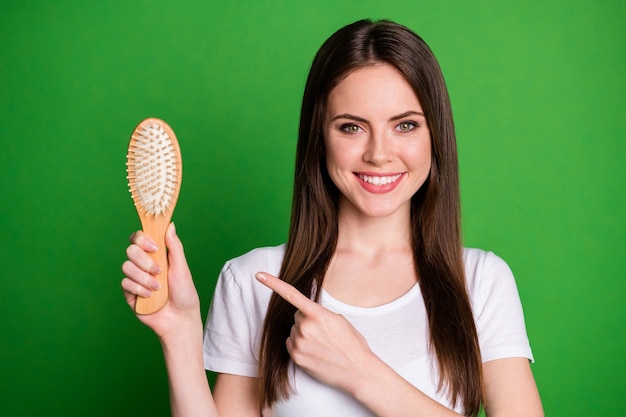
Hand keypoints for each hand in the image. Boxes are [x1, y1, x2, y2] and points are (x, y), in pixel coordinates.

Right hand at [121, 223, 201, 338]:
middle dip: (145, 260)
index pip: (139, 238)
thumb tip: (170, 225)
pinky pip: (125, 283)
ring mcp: (135, 278)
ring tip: (158, 287)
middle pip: (130, 250)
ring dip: (144, 278)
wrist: (180, 318)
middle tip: (159, 271)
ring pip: (127, 266)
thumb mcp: (182, 267)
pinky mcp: (129, 293)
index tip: (155, 247)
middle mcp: (143, 264)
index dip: (142, 238)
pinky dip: (140, 289)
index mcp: (155, 255)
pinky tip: (151, 296)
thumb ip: (174, 246)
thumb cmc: (184, 292)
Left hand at [255, 272, 375, 393]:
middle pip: (297, 317)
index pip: (292, 294)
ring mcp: (299, 342)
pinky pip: (290, 343)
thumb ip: (320, 313)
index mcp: (318, 314)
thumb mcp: (339, 320)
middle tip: (324, 333)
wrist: (357, 370)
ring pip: (294, 331)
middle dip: (307, 321)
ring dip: (303, 335)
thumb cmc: (352, 344)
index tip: (259, 276)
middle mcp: (306, 327)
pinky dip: (299, 346)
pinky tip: (314, 352)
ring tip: (321, 345)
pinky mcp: (296, 356)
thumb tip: (309, 315)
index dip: (273, 283)